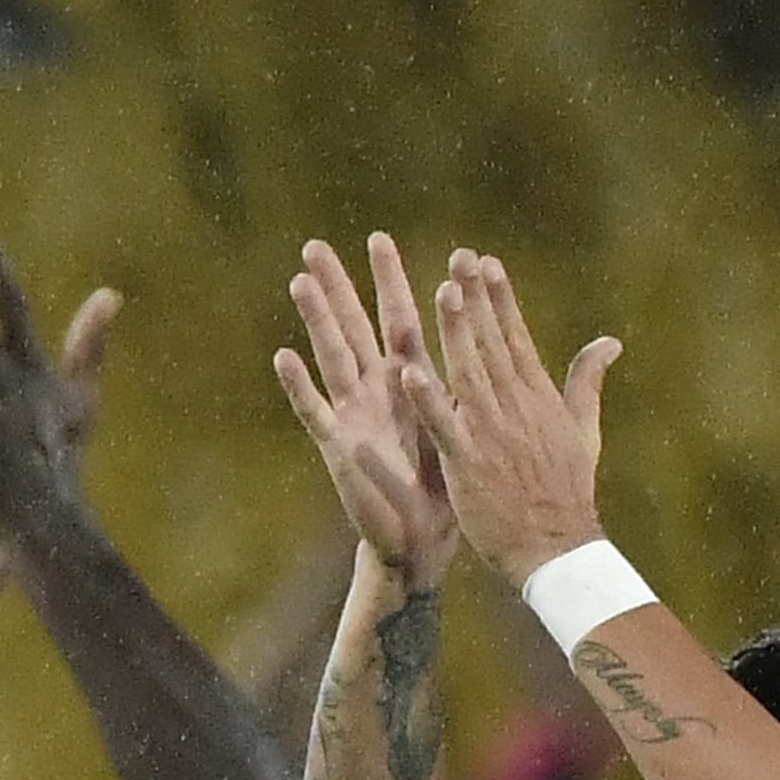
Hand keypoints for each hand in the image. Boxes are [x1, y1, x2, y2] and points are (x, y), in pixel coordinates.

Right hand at [272, 232, 457, 583]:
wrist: (424, 540)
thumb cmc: (445, 486)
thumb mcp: (465, 424)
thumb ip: (473, 380)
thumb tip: (496, 338)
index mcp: (408, 382)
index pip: (398, 318)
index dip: (389, 281)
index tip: (380, 238)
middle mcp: (375, 392)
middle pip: (354, 326)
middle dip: (337, 286)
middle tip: (315, 245)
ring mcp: (353, 416)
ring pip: (332, 357)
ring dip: (317, 320)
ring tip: (300, 282)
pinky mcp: (340, 447)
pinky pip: (316, 411)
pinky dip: (300, 385)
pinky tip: (283, 355)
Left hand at [400, 250, 618, 588]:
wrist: (557, 547)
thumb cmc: (568, 491)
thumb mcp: (584, 430)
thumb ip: (587, 381)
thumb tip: (609, 342)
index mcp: (537, 397)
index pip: (515, 337)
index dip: (500, 298)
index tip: (485, 261)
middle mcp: (515, 408)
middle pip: (491, 343)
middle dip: (476, 298)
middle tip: (459, 256)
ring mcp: (491, 435)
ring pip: (469, 373)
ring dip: (456, 332)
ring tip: (443, 291)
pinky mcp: (469, 464)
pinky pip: (445, 427)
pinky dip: (428, 401)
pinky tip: (409, 372)